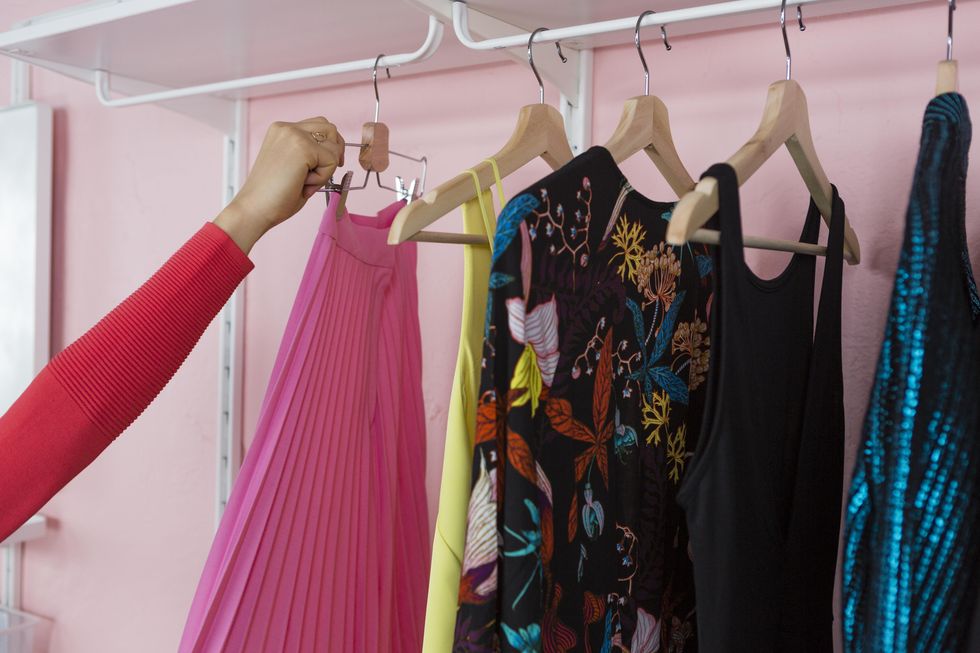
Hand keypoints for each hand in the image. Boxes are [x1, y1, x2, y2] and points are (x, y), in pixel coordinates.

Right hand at [214, 117, 344, 253]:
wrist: (255, 208)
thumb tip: (336, 153)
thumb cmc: (273, 194)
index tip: (323, 166)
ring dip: (326, 167)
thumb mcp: (293, 165)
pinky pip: (331, 161)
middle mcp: (287, 127)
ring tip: (305, 181)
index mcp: (282, 130)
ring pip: (333, 145)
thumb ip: (310, 153)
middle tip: (321, 175)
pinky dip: (322, 178)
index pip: (318, 125)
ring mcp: (294, 134)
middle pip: (329, 128)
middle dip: (334, 152)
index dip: (327, 146)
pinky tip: (303, 184)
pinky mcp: (303, 147)